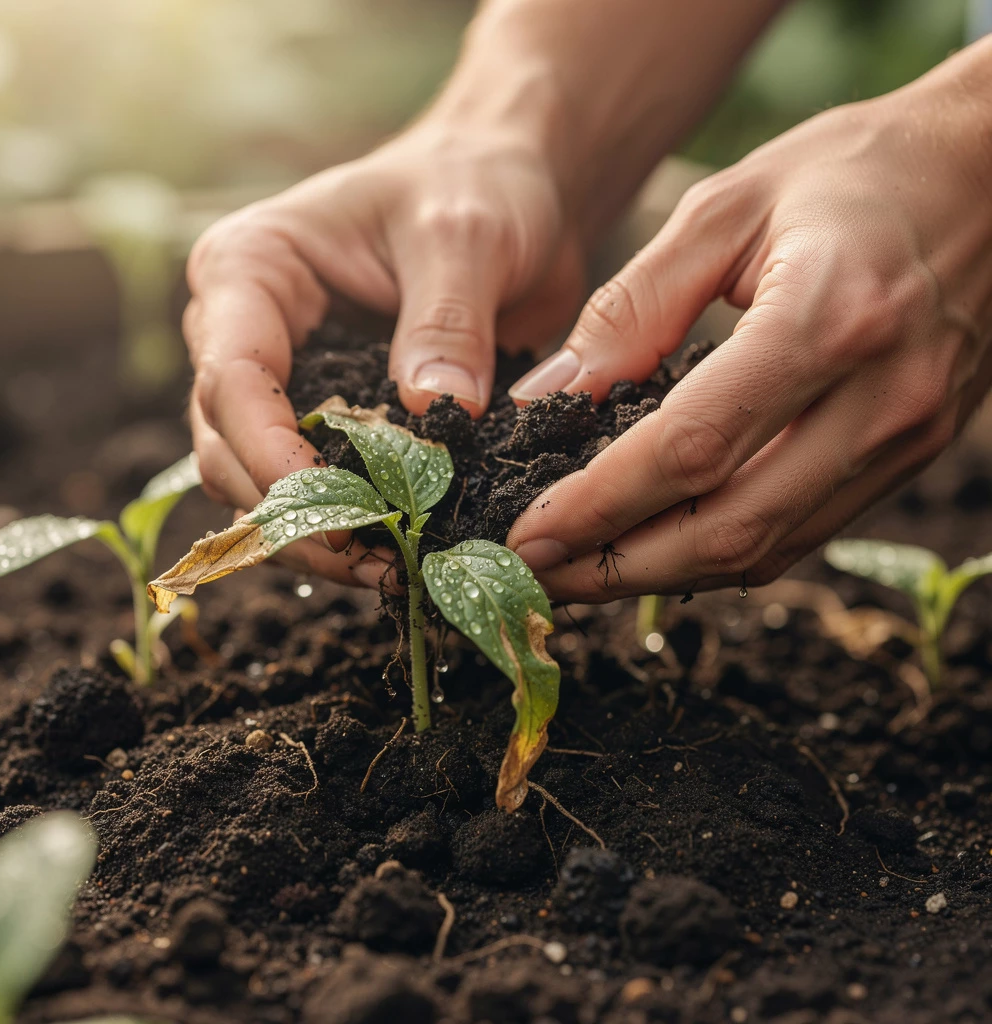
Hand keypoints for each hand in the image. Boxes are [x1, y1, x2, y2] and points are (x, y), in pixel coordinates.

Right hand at [184, 119, 582, 585]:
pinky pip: (313, 485)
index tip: (338, 514)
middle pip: (229, 446)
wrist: (503, 195)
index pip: (232, 376)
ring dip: (315, 534)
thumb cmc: (474, 189)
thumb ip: (446, 322)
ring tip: (392, 568)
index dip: (272, 455)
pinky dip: (346, 526)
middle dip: (293, 513)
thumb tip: (437, 416)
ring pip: (259, 482)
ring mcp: (281, 381)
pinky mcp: (325, 417)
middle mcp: (244, 331)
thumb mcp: (465, 237)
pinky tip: (399, 553)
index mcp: (252, 269)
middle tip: (375, 561)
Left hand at [507, 39, 991, 601]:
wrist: (991, 172)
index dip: (599, 505)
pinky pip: (800, 534)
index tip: (527, 532)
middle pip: (726, 528)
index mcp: (827, 319)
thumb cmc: (852, 174)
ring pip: (765, 550)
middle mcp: (878, 399)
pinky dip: (719, 552)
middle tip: (538, 573)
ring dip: (662, 575)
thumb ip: (632, 308)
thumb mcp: (725, 209)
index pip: (690, 449)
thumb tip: (550, 397)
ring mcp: (905, 438)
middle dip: (616, 566)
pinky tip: (658, 544)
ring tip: (581, 570)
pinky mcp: (910, 454)